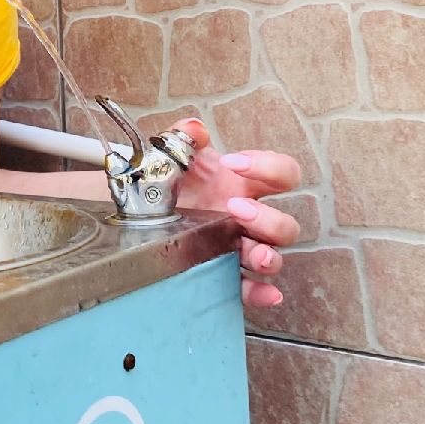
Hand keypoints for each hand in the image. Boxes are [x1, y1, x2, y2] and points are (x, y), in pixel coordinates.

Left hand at [168, 119, 301, 309]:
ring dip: (268, 257)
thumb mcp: (174, 155)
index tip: (233, 163)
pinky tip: (265, 294)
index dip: (269, 168)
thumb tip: (195, 129)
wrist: (140, 204)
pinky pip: (248, 287)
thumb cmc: (170, 179)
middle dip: (266, 219)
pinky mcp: (221, 270)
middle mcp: (248, 218)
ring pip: (272, 256)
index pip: (283, 174)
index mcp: (245, 185)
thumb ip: (183, 137)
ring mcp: (237, 247)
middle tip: (234, 208)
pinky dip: (260, 293)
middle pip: (284, 225)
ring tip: (252, 255)